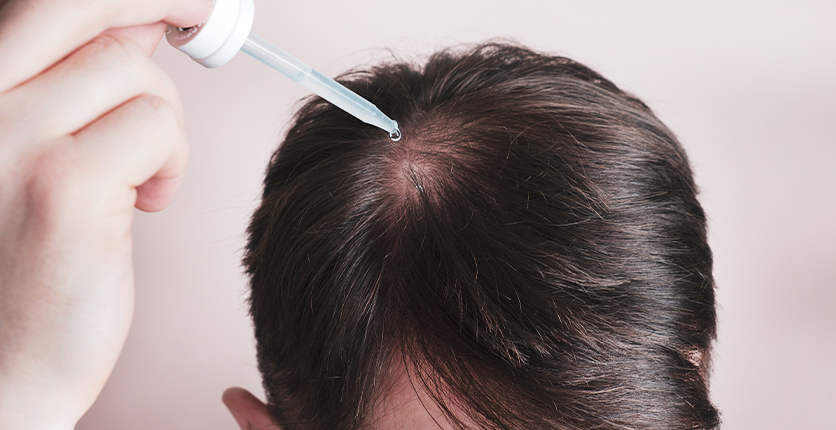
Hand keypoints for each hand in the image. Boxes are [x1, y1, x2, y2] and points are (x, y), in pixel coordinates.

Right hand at [0, 0, 210, 427]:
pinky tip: (144, 203)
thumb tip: (136, 21)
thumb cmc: (23, 257)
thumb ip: (71, 81)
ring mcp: (5, 139)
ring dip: (161, 124)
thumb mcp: (32, 148)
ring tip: (141, 177)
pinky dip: (170, 162)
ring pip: (133, 73)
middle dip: (164, 2)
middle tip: (202, 18)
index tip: (178, 4)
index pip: (47, 1)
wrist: (3, 363)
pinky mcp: (61, 187)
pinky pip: (156, 128)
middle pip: (81, 3)